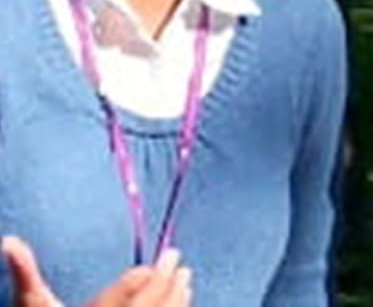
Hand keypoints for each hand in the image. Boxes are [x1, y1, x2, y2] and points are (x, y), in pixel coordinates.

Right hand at [2, 236, 192, 306]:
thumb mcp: (34, 305)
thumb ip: (26, 274)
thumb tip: (9, 240)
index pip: (109, 303)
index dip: (131, 285)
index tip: (147, 267)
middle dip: (161, 283)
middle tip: (175, 256)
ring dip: (175, 298)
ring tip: (186, 276)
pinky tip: (186, 298)